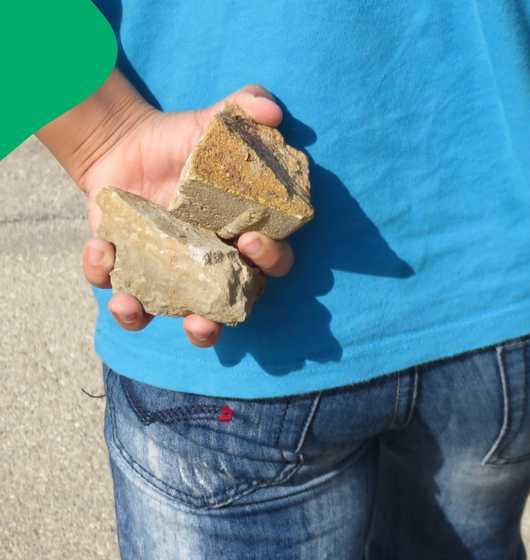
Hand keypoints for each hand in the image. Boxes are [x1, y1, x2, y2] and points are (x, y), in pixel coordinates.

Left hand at [45, 73, 294, 346]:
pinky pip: (113, 284)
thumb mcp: (215, 120)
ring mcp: (168, 273)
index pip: (272, 263)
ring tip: (129, 307)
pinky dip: (103, 274)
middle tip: (203, 319)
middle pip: (224, 311)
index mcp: (245, 239)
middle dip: (214, 323)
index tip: (253, 242)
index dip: (271, 260)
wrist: (125, 141)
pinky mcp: (125, 268)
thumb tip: (271, 111)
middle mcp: (211, 268)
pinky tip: (99, 248)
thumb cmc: (184, 139)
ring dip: (147, 318)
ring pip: (167, 315)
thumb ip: (246, 108)